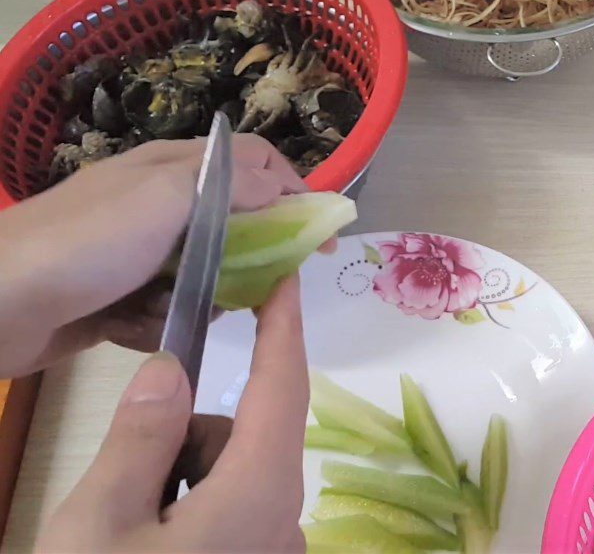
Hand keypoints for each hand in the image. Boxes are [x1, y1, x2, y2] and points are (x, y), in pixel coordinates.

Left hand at [0, 135, 305, 377]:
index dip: (293, 189)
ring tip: (182, 310)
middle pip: (234, 221)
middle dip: (251, 255)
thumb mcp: (166, 197)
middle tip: (265, 287)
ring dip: (201, 296)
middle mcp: (162, 204)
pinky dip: (159, 322)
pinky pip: (166, 308)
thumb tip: (281, 187)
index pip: (253, 162)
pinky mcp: (121, 296)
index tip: (320, 232)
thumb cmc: (88, 241)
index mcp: (175, 168)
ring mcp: (140, 253)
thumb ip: (230, 186)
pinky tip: (137, 328)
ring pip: (204, 273)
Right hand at [37, 277, 307, 553]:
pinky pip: (232, 510)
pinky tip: (143, 536)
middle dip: (191, 429)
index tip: (285, 275)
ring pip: (234, 473)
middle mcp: (282, 519)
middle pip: (247, 435)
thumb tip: (170, 368)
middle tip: (125, 467)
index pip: (282, 386)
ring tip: (124, 517)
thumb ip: (140, 437)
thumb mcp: (99, 524)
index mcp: (259, 493)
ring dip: (186, 473)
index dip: (284, 325)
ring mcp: (270, 549)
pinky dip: (193, 504)